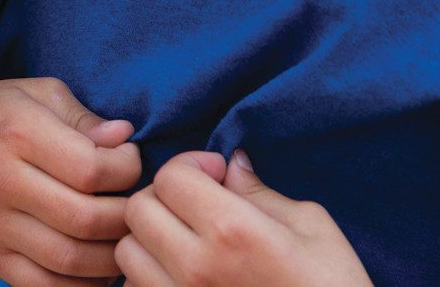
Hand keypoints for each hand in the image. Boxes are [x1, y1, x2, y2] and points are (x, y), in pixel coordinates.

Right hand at [0, 77, 140, 285]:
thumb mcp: (39, 94)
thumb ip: (84, 118)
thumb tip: (124, 137)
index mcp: (18, 132)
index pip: (91, 168)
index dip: (127, 168)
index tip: (129, 160)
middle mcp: (2, 181)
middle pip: (85, 218)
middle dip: (126, 217)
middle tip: (134, 204)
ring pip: (70, 259)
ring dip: (111, 256)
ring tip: (123, 236)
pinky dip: (81, 286)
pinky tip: (98, 267)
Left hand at [118, 150, 371, 286]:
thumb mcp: (313, 229)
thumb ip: (261, 193)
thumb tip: (232, 164)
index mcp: (231, 231)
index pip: (171, 176)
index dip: (191, 165)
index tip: (214, 174)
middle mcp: (196, 267)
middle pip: (138, 209)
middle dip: (163, 195)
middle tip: (195, 203)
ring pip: (127, 253)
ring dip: (149, 239)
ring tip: (184, 241)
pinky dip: (149, 277)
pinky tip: (182, 275)